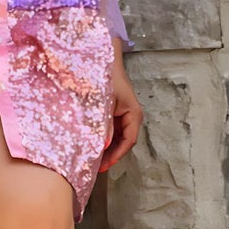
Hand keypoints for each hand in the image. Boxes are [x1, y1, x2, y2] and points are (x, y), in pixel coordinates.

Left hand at [98, 49, 143, 171]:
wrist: (104, 61)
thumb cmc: (107, 78)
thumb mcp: (104, 102)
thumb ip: (104, 124)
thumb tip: (104, 146)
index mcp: (134, 114)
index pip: (129, 140)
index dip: (117, 154)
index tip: (104, 165)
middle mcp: (131, 117)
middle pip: (123, 142)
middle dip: (111, 155)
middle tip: (96, 167)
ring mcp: (123, 115)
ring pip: (117, 138)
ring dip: (107, 148)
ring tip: (94, 159)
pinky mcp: (114, 113)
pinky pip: (111, 130)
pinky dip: (104, 138)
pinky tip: (93, 145)